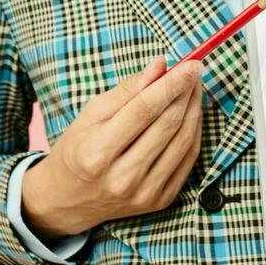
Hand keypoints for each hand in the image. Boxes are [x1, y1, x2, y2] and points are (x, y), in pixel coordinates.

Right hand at [21, 55, 203, 238]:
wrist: (70, 200)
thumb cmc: (78, 148)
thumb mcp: (91, 113)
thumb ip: (128, 89)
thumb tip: (161, 65)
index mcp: (97, 153)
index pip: (144, 110)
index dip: (171, 84)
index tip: (191, 63)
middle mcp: (122, 177)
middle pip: (167, 125)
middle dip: (186, 92)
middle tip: (195, 69)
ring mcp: (144, 193)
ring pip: (183, 141)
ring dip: (194, 108)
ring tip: (194, 87)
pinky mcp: (160, 200)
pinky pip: (188, 159)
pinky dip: (194, 131)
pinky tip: (192, 112)